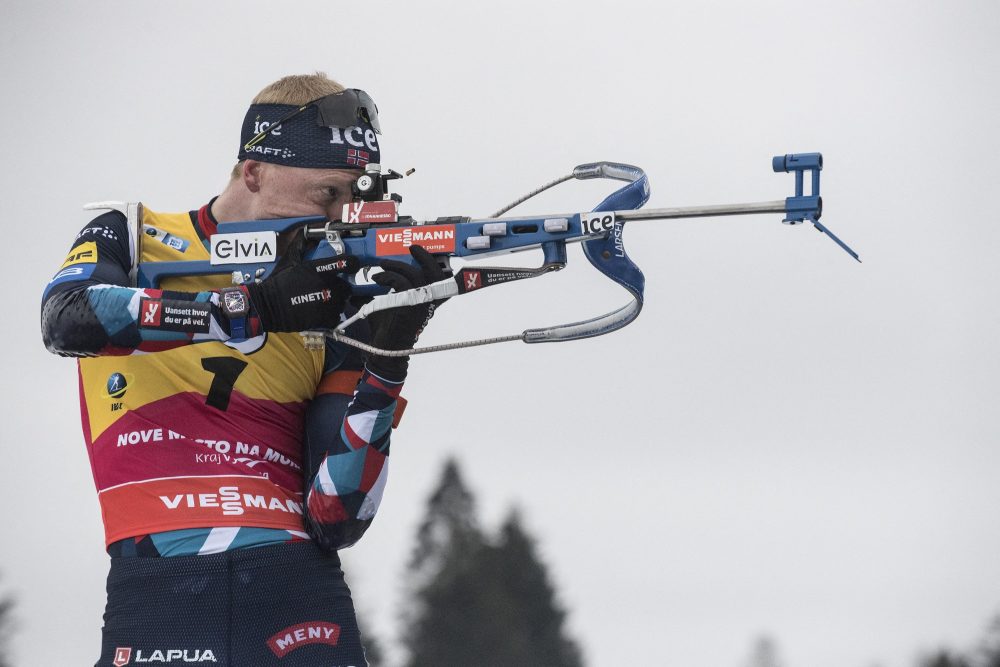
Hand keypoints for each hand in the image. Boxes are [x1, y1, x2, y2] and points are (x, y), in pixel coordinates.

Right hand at [244, 233, 356, 332]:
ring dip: (336, 300)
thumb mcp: (289, 258)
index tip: (351, 266)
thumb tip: (307, 231)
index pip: (348, 263)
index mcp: (320, 269)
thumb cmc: (278, 282)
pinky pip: (336, 316)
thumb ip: (301, 243)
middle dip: (341, 286)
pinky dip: (331, 315)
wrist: (268, 305)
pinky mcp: (324, 318)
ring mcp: (327, 302)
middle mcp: (327, 285)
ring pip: (343, 301)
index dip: (352, 264)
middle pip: (347, 285)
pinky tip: (321, 311)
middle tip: (331, 287)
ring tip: (323, 299)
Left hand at [366, 245, 449, 380]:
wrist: (383, 349)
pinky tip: (377, 278)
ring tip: (382, 265)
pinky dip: (388, 277)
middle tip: (412, 248)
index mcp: (425, 301)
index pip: (439, 280)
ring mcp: (420, 304)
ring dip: (397, 266)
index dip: (436, 265)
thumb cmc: (384, 330)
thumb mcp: (379, 310)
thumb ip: (373, 298)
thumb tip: (355, 292)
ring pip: (416, 275)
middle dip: (425, 258)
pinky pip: (401, 283)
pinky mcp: (410, 306)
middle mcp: (427, 302)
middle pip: (436, 274)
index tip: (419, 252)